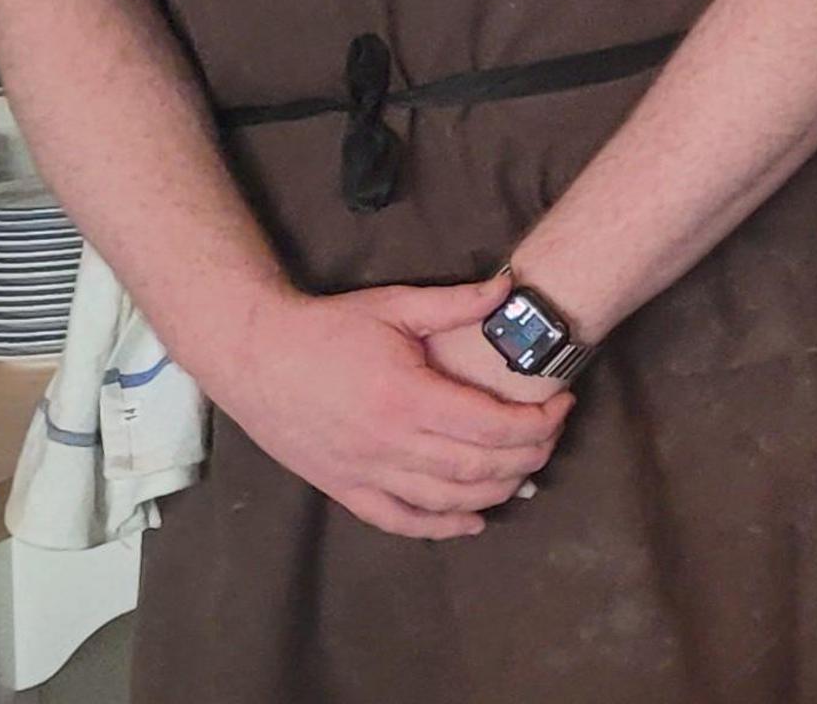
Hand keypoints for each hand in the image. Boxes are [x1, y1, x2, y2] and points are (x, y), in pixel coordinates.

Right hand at [202, 275, 572, 541]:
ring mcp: (365, 472)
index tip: (562, 405)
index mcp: (407, 397)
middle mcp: (389, 443)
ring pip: (447, 500)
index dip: (538, 422)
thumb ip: (456, 303)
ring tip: (526, 471)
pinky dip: (441, 528)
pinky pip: (399, 520)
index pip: (491, 425)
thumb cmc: (326, 328)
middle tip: (552, 435)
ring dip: (497, 491)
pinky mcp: (343, 488)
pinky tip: (473, 522)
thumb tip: (511, 288)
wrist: (254, 356)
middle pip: (479, 467)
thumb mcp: (394, 305)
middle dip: (529, 455)